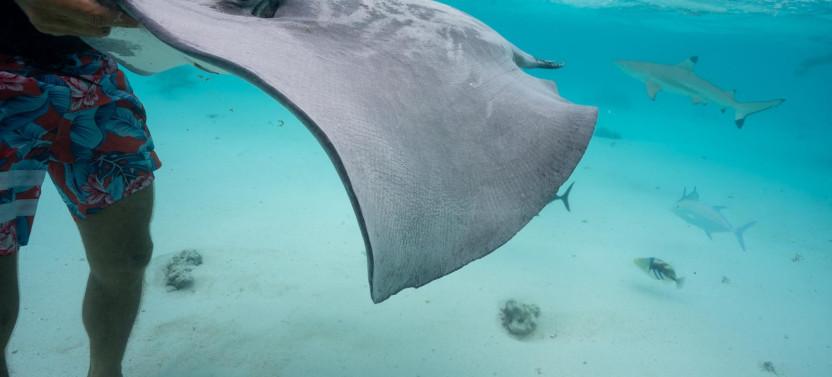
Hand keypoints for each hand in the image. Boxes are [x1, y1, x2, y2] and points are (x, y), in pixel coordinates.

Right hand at [14, 0, 139, 36]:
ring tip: (102, 7)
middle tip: (120, 9)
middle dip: (111, 21)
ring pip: (86, 32)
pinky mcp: (44, 28)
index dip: (119, 19)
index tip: (137, 19)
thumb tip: (115, 1)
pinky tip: (85, 9)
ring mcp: (45, 26)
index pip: (96, 17)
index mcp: (54, 2)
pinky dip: (84, 21)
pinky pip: (74, 29)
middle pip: (94, 28)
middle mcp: (49, 18)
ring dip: (98, 22)